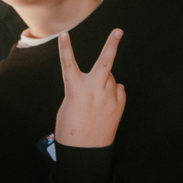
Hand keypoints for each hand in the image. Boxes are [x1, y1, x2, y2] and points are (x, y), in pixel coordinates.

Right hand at [55, 29, 125, 147]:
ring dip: (105, 82)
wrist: (85, 151)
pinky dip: (113, 92)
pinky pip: (118, 90)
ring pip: (110, 78)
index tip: (64, 34)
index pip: (68, 63)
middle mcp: (94, 90)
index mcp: (75, 89)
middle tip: (118, 31)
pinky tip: (106, 103)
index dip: (65, 48)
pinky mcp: (118, 106)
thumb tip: (98, 81)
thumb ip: (82, 88)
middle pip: (105, 62)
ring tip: (97, 99)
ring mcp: (109, 97)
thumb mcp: (69, 104)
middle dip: (112, 44)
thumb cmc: (71, 128)